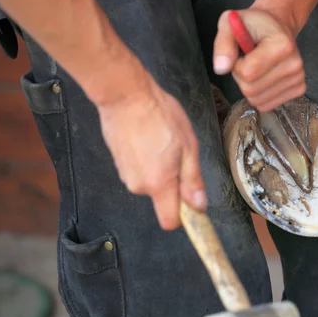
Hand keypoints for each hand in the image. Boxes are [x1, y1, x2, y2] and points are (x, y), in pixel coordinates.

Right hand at [96, 77, 206, 230]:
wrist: (126, 95)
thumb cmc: (160, 115)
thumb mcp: (188, 146)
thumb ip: (193, 179)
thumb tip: (199, 205)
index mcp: (159, 184)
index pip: (170, 221)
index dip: (183, 215)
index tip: (191, 202)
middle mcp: (139, 185)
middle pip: (162, 199)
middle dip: (174, 183)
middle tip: (178, 154)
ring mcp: (125, 175)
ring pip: (151, 183)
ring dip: (160, 169)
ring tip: (162, 141)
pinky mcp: (118, 164)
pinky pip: (140, 171)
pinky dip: (147, 161)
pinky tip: (149, 139)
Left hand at [212, 8, 305, 111]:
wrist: (277, 26)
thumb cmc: (253, 25)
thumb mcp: (230, 25)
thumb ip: (223, 45)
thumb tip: (221, 69)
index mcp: (282, 44)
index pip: (247, 73)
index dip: (236, 65)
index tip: (242, 53)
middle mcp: (295, 64)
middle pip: (251, 90)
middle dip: (241, 78)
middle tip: (247, 61)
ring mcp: (299, 78)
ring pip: (258, 100)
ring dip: (249, 87)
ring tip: (256, 68)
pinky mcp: (299, 89)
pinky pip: (267, 105)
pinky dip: (260, 95)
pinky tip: (264, 77)